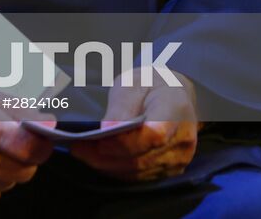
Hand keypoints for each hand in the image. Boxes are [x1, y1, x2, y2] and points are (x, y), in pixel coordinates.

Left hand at [68, 72, 200, 182]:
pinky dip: (117, 169)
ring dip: (107, 165)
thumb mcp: (132, 83)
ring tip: (82, 153)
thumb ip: (122, 106)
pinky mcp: (171, 169)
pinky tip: (98, 159)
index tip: (98, 139)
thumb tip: (107, 129)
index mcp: (176, 109)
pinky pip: (141, 176)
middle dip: (106, 156)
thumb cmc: (151, 84)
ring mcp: (179, 157)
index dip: (125, 141)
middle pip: (142, 157)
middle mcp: (183, 138)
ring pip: (139, 171)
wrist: (174, 92)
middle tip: (77, 148)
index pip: (154, 134)